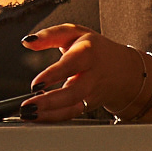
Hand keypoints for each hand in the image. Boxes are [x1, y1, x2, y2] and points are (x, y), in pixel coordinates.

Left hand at [20, 24, 151, 122]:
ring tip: (29, 113)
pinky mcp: (89, 105)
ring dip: (50, 113)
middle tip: (28, 105)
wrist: (124, 69)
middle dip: (50, 101)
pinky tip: (38, 116)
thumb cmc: (95, 49)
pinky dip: (54, 117)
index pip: (71, 64)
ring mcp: (93, 93)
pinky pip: (72, 114)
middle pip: (74, 92)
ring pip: (73, 107)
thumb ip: (50, 35)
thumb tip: (27, 42)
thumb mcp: (74, 33)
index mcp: (89, 52)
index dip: (53, 75)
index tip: (35, 84)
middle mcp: (93, 75)